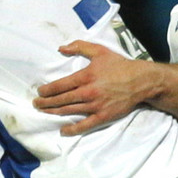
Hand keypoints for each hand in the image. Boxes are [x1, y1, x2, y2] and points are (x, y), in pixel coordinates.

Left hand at [34, 40, 151, 135]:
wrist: (141, 81)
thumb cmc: (119, 65)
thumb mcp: (99, 51)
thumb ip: (79, 47)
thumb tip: (61, 49)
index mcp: (85, 76)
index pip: (60, 85)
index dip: (47, 90)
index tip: (39, 92)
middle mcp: (88, 92)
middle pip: (61, 100)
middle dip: (45, 103)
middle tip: (36, 104)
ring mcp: (95, 105)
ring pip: (69, 111)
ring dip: (54, 113)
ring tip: (44, 112)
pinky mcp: (103, 116)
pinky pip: (85, 125)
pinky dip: (72, 129)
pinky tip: (63, 131)